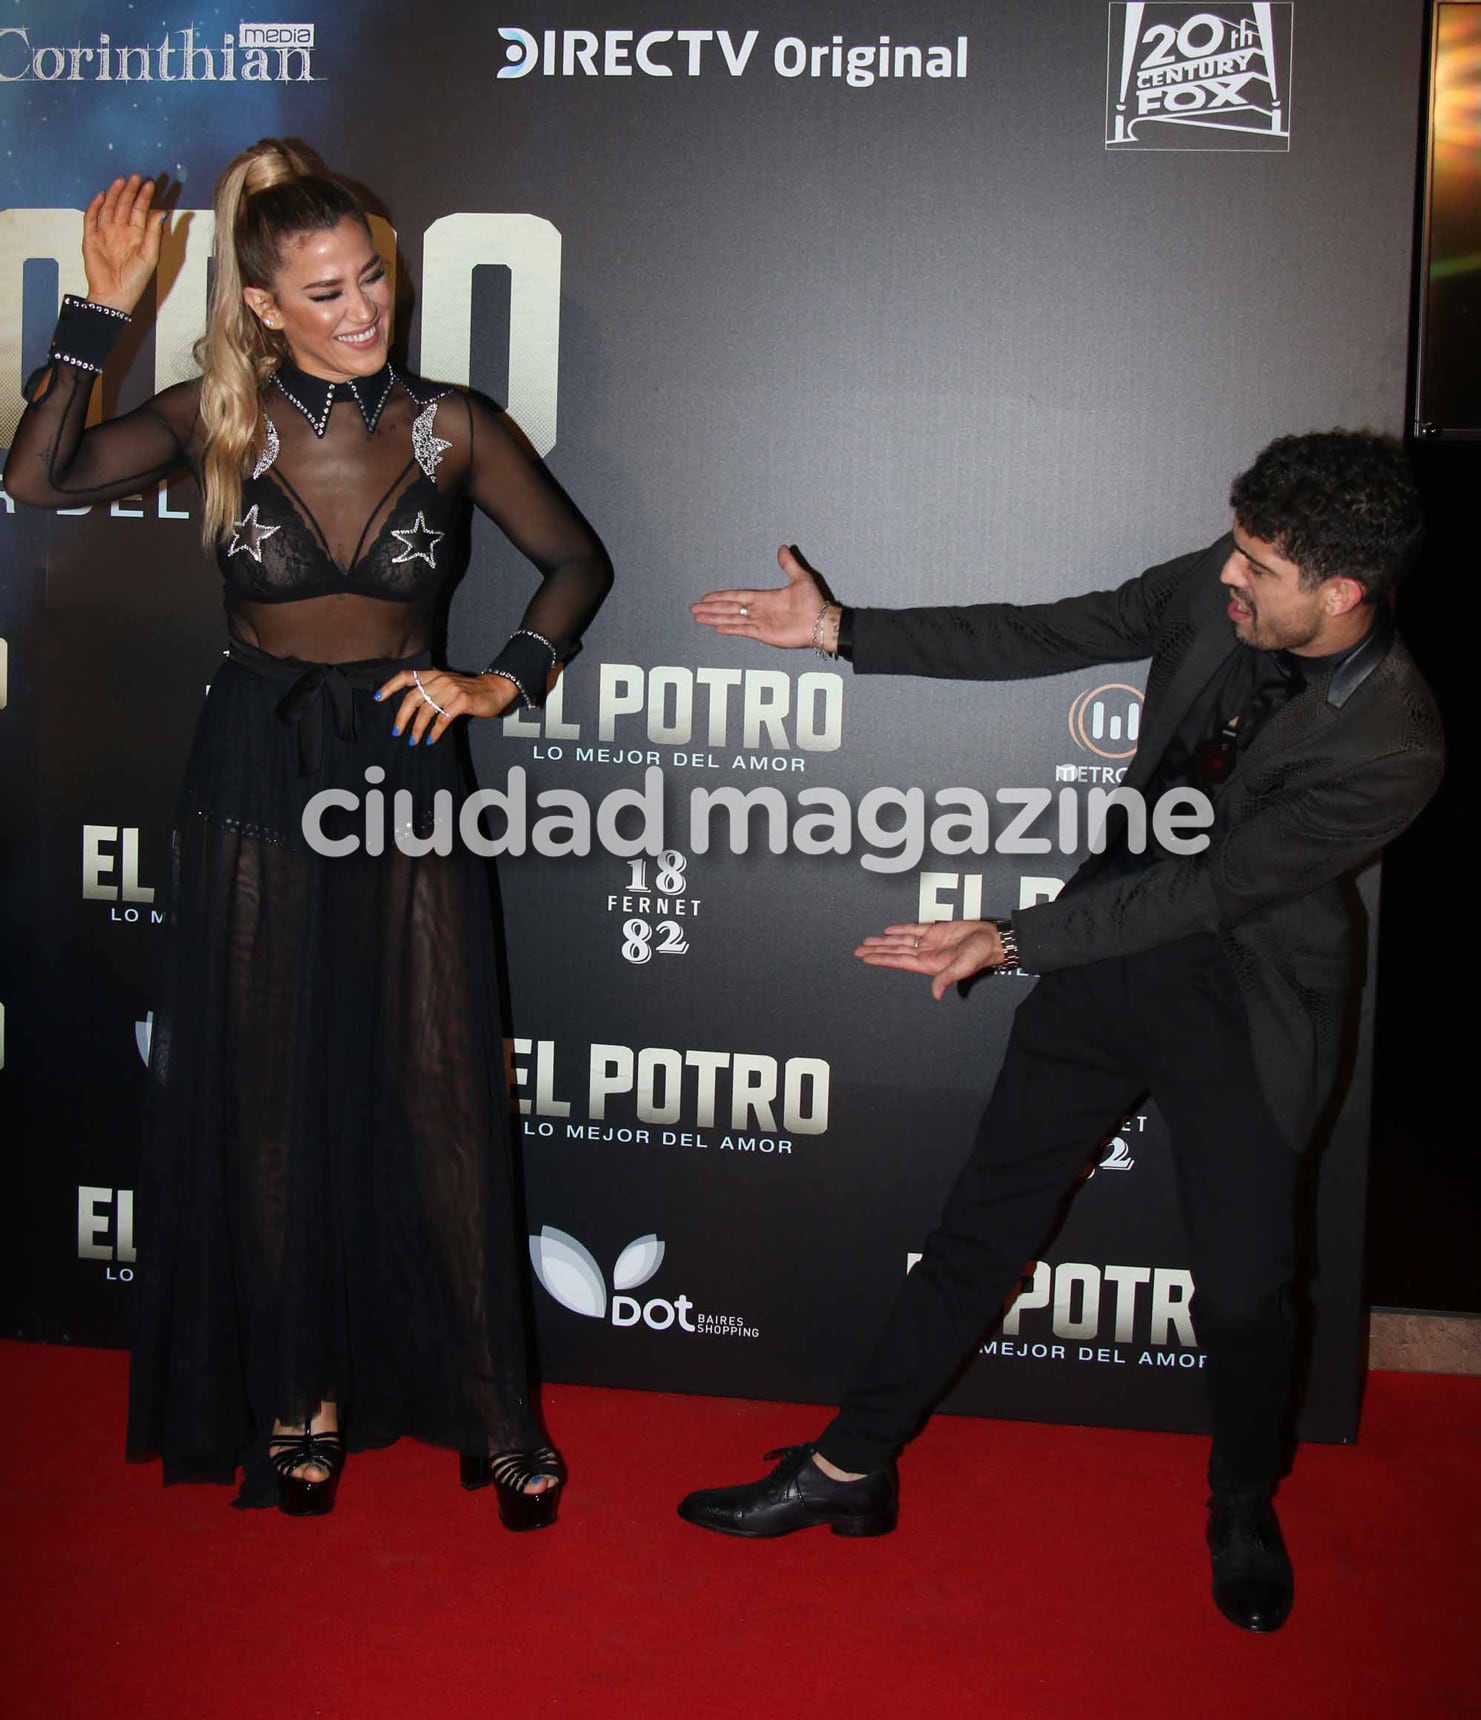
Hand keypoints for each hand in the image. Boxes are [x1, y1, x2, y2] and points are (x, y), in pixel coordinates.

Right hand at [82, 175, 166, 314]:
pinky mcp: (91, 238)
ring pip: (109, 208)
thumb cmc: (135, 280)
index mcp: (136, 236)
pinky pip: (91, 218)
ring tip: (121, 180)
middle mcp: (121, 232)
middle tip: (136, 176)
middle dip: (130, 191)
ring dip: (114, 194)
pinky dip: (95, 206)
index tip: (150, 184)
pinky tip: (101, 195)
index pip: (140, 211)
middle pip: (124, 206)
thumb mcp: (150, 256)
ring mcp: (105, 234)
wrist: (115, 294)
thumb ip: (154, 233)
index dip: (145, 197)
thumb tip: (162, 213)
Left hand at [375, 668, 519, 746]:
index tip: (378, 698)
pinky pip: (442, 719)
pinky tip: (431, 740)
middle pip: (412, 697)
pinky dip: (434, 731)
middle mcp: (439, 680)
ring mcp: (450, 690)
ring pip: (426, 710)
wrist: (495, 688)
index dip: (390, 686)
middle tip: (397, 731)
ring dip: (417, 728)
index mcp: (434, 675)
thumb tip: (411, 705)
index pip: (406, 676)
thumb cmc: (470, 690)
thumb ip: (431, 689)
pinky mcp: (461, 701)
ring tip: (413, 740)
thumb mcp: (448, 684)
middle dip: (402, 717)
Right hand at [691, 544, 833, 648]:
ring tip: (698, 617)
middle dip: (711, 608)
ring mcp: (760, 623)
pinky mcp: (764, 634)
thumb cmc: (814, 602)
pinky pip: (743, 630)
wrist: (821, 622)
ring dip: (715, 618)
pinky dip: (731, 628)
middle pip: (729, 608)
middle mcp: (759, 611)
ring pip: (732, 619)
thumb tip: (783, 548)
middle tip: (694, 608)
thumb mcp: (800, 578)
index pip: (737, 596)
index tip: (707, 597)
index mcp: (765, 598)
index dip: (721, 596)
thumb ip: (788, 564)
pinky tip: (718, 628)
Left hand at [854, 919, 1005, 1001]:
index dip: (882, 959)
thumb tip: (935, 994)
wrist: (992, 939)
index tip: (866, 958)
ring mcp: (930, 943)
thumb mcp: (962, 967)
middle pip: (895, 952)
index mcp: (929, 964)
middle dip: (877, 951)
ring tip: (868, 941)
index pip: (899, 961)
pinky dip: (901, 930)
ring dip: (885, 941)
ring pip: (901, 941)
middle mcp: (926, 954)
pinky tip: (889, 930)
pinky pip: (914, 930)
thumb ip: (946, 979)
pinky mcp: (936, 931)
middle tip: (858, 950)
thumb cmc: (980, 954)